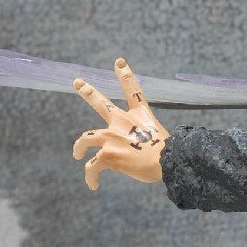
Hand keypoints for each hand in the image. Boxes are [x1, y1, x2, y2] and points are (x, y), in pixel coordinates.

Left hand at [71, 58, 170, 190]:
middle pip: (101, 103)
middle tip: (78, 82)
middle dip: (88, 92)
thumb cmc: (169, 156)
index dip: (126, 75)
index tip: (119, 61)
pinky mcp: (107, 154)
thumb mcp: (159, 140)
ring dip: (79, 147)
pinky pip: (92, 167)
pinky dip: (91, 177)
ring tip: (77, 154)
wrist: (169, 163)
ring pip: (85, 138)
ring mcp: (112, 137)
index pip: (133, 90)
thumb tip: (131, 152)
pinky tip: (93, 185)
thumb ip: (142, 140)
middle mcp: (122, 122)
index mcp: (140, 116)